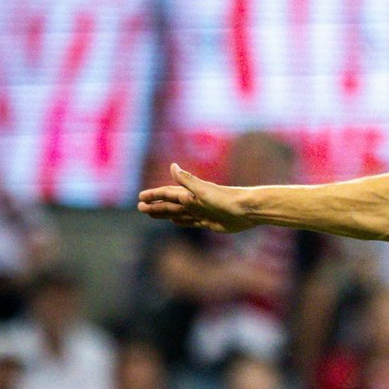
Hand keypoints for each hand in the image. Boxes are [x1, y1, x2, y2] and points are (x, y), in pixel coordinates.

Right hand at [137, 165, 255, 232]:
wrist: (248, 209)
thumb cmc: (226, 199)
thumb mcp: (203, 190)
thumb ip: (187, 180)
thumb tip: (172, 166)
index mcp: (192, 193)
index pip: (168, 194)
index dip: (155, 195)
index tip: (140, 198)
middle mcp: (196, 202)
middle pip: (171, 204)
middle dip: (156, 205)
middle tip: (140, 208)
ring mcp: (203, 212)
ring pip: (179, 213)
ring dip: (165, 213)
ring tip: (151, 214)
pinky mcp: (211, 222)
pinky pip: (191, 221)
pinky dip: (182, 221)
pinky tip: (175, 221)